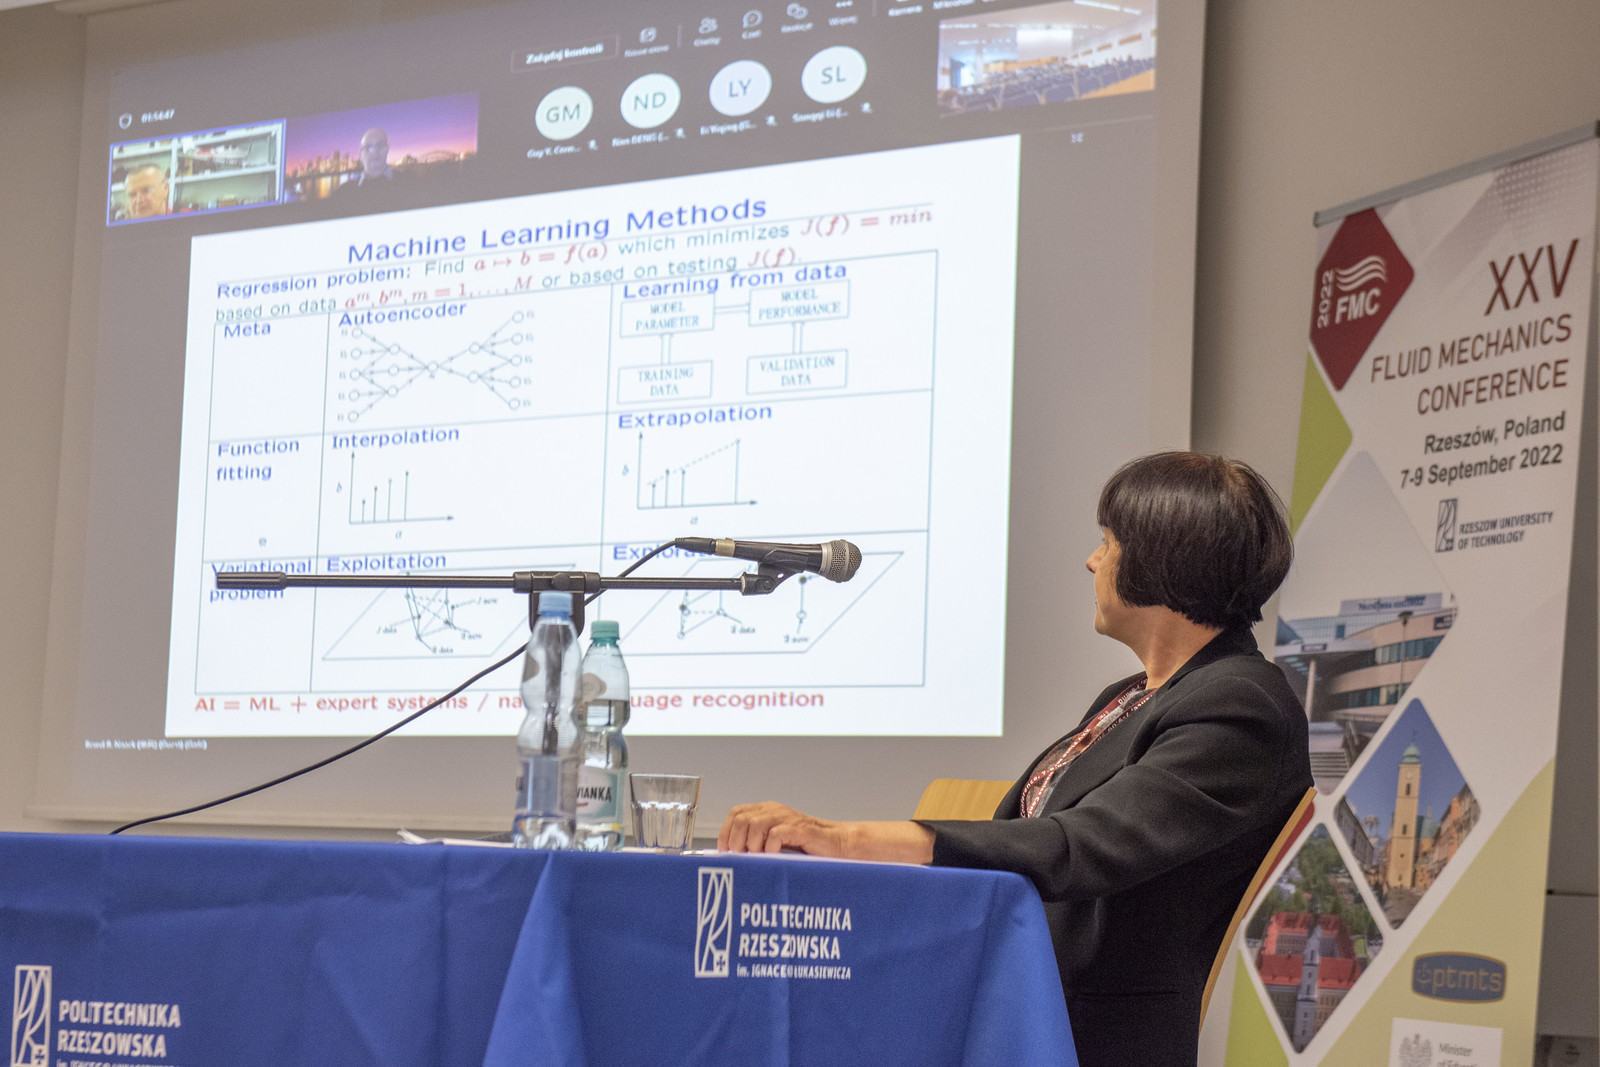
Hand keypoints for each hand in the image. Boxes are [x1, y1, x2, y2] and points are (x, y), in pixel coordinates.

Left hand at [718, 802, 846, 855]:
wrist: (836, 844)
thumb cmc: (806, 847)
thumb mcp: (776, 843)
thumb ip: (757, 843)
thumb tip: (733, 856)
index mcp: (766, 811)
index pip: (736, 813)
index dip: (726, 832)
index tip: (725, 851)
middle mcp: (774, 810)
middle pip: (742, 818)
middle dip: (736, 840)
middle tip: (742, 857)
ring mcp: (787, 817)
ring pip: (755, 824)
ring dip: (752, 845)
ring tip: (758, 857)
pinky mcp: (799, 828)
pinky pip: (775, 834)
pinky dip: (770, 847)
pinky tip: (774, 856)